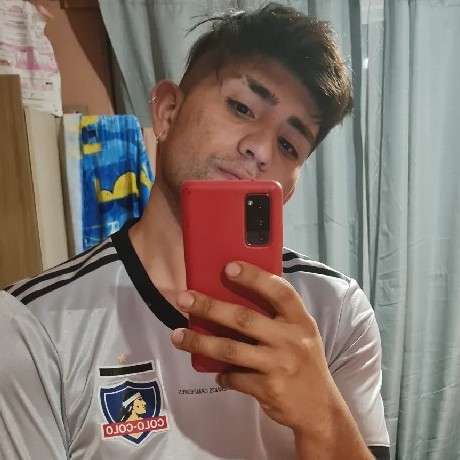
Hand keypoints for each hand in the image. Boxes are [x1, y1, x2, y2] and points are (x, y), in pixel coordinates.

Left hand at [170, 261, 341, 436]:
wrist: (320, 409)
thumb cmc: (305, 363)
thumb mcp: (301, 335)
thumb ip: (277, 318)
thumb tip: (234, 298)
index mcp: (300, 321)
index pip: (279, 291)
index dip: (254, 277)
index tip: (228, 267)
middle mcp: (291, 339)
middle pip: (244, 318)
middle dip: (210, 307)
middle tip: (184, 299)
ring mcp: (279, 364)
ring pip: (231, 349)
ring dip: (200, 342)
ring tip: (177, 335)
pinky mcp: (268, 388)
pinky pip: (235, 377)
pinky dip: (223, 375)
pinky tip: (217, 373)